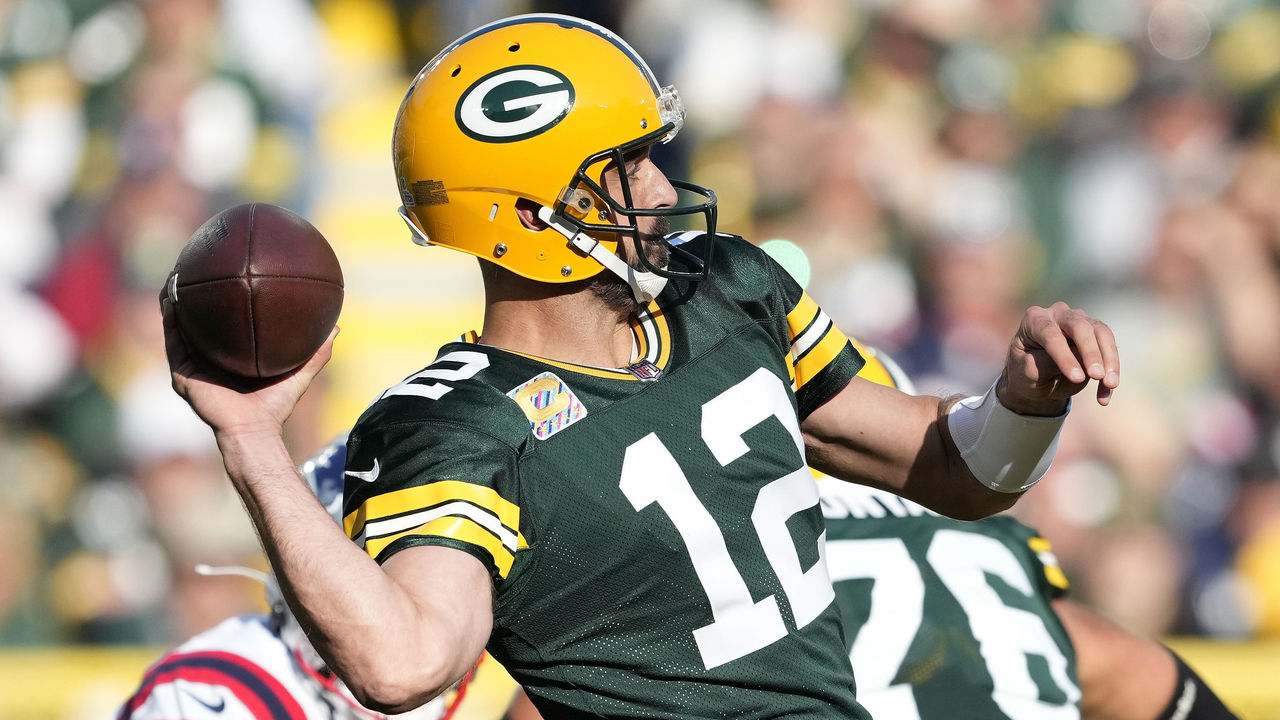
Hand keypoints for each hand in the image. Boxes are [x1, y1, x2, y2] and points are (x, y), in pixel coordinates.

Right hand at [160, 288, 337, 439]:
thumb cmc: (275, 406)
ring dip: (175, 298)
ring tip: (179, 272)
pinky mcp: (182, 372)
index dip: (222, 301)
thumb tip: (336, 327)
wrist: (254, 430)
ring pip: (178, 324)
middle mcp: (208, 358)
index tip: (229, 273)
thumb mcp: (300, 372)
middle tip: (198, 265)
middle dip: (194, 293)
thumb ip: (318, 352)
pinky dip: (170, 316)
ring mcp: (192, 364)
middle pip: (197, 319)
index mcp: (230, 356)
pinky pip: (173, 339)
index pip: (223, 323)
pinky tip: (172, 296)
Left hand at [998, 302, 1118, 414]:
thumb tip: (1079, 359)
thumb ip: (1047, 363)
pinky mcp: (1096, 334)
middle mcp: (1058, 314)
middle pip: (1080, 327)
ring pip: (1102, 334)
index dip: (1065, 356)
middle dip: (1091, 352)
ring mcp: (1080, 321)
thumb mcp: (1028, 372)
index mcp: (1034, 319)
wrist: (1034, 378)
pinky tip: (1104, 397)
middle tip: (1097, 376)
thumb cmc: (1025, 372)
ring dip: (1109, 360)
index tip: (1077, 379)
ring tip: (1110, 385)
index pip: (1051, 334)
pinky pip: (1110, 349)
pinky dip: (1111, 372)